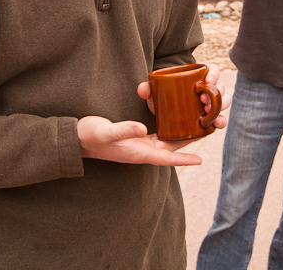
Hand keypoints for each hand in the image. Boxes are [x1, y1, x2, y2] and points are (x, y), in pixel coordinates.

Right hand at [77, 116, 202, 165]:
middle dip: (189, 144)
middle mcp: (141, 151)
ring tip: (197, 127)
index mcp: (137, 152)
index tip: (200, 160)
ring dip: (181, 136)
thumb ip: (123, 130)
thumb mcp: (105, 132)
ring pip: (166, 142)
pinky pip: (157, 136)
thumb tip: (142, 128)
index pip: (165, 159)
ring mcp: (138, 145)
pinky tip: (175, 122)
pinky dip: (169, 130)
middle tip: (206, 134)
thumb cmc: (89, 136)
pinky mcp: (135, 138)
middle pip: (171, 150)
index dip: (182, 159)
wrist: (76, 138)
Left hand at [137, 63, 231, 131]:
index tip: (207, 80)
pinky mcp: (209, 119)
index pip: (212, 71)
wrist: (161, 114)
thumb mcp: (154, 93)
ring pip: (223, 102)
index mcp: (198, 77)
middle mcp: (208, 90)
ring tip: (207, 112)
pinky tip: (215, 124)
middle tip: (203, 100)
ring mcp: (210, 105)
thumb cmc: (162, 97)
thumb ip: (147, 89)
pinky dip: (220, 121)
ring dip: (219, 106)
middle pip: (220, 88)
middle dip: (215, 94)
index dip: (214, 74)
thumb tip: (143, 89)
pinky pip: (220, 119)